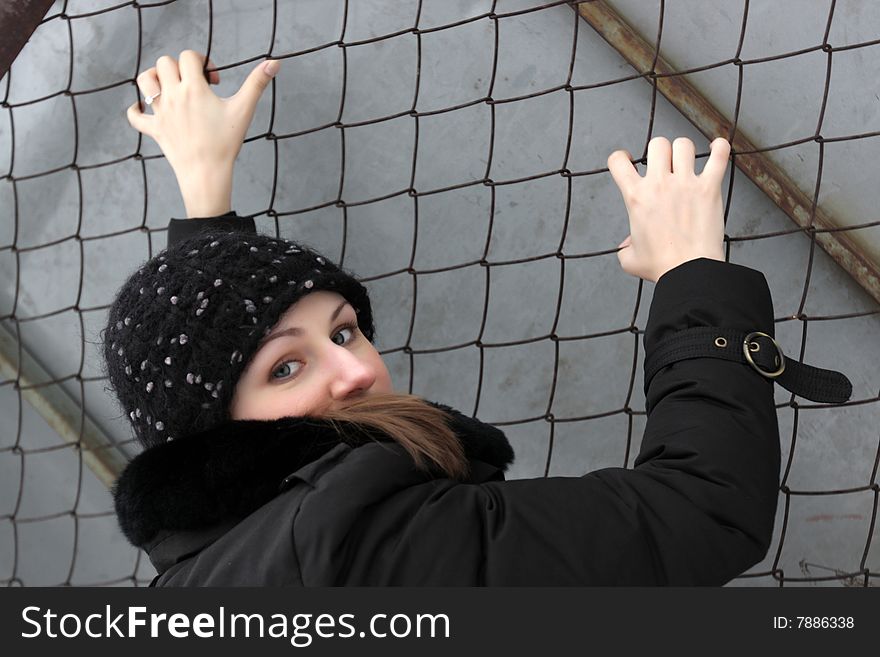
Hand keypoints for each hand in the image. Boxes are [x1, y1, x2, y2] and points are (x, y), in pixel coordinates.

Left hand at [126, 50, 279, 216]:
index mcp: (193, 89)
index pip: (188, 56)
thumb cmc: (226, 143)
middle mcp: (173, 96)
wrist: (207, 173)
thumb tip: (275, 62)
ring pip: (144, 81)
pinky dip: (137, 110)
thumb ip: (257, 84)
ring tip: (171, 88)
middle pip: (164, 63)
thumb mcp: (243, 110)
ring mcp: (160, 113)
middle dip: (179, 67)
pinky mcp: (154, 130)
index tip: (214, 80)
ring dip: (155, 78)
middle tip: (195, 85)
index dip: (202, 61)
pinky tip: (147, 108)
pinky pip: (135, 117)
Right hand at [607, 136, 729, 282]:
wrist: (688, 271)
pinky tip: (718, 147)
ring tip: (686, 160)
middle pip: (656, 144)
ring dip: (683, 150)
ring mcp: (686, 183)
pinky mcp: (709, 188)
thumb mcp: (630, 259)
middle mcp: (659, 184)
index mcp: (636, 197)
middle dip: (658, 151)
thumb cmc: (661, 266)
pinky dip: (720, 148)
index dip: (620, 158)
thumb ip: (625, 247)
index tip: (627, 162)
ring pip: (683, 145)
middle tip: (663, 164)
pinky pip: (719, 156)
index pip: (618, 162)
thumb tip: (627, 244)